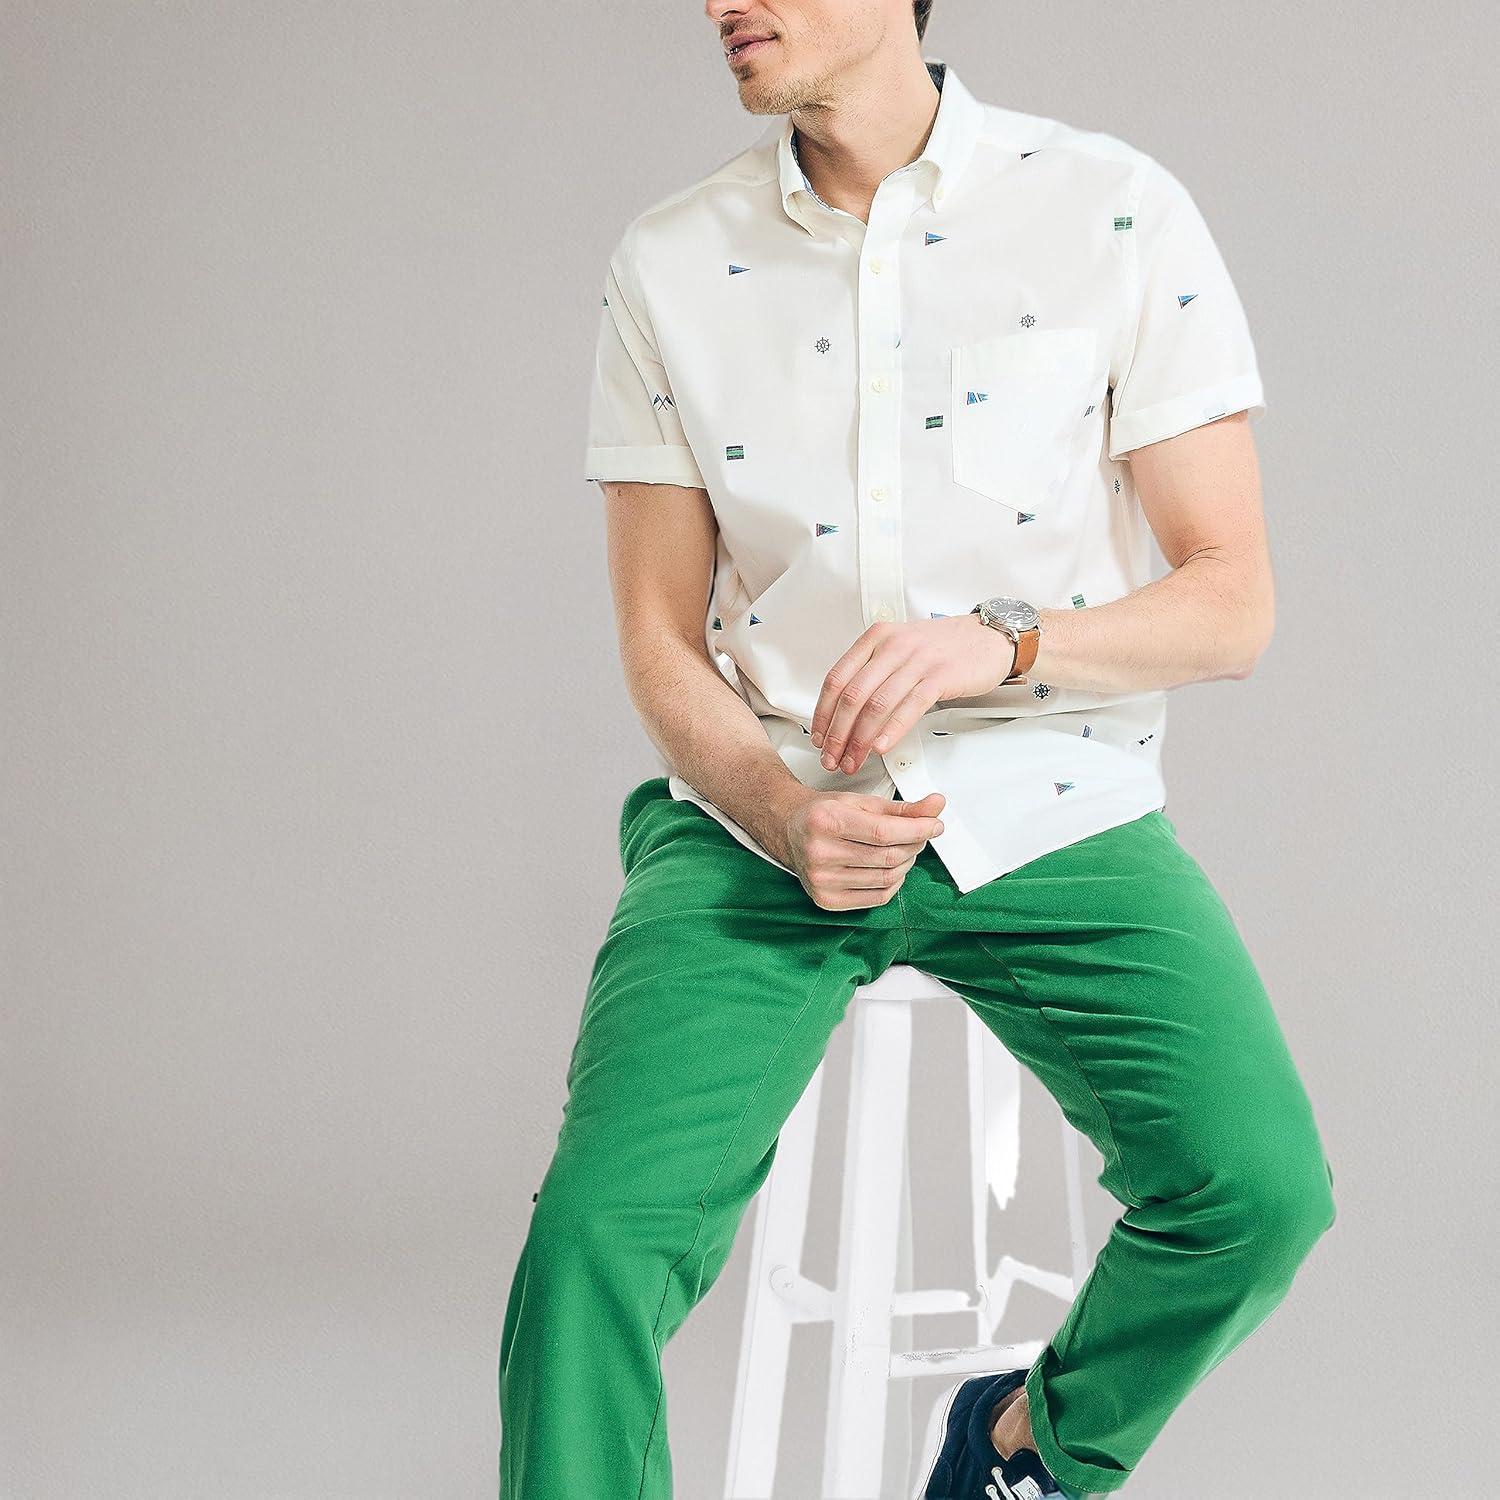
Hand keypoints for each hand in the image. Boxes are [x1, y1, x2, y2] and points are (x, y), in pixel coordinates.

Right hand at [777, 789, 947, 910]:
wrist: (789, 829)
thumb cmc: (822, 814)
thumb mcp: (860, 802)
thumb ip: (900, 808)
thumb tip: (934, 806)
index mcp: (825, 820)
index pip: (884, 832)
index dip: (917, 829)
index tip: (934, 825)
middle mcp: (819, 852)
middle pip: (887, 857)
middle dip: (914, 844)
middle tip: (921, 834)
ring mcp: (821, 880)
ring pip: (886, 878)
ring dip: (906, 863)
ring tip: (904, 849)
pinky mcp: (826, 900)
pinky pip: (877, 897)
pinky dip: (893, 882)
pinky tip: (891, 868)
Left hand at [809, 616, 1015, 774]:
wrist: (987, 638)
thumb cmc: (943, 647)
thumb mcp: (899, 647)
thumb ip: (872, 672)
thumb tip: (844, 710)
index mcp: (876, 638)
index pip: (836, 679)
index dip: (822, 714)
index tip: (819, 737)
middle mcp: (892, 646)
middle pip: (852, 696)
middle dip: (837, 734)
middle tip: (832, 756)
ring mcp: (916, 660)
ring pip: (876, 705)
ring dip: (860, 740)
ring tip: (854, 760)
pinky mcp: (940, 676)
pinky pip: (909, 707)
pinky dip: (891, 731)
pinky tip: (880, 747)